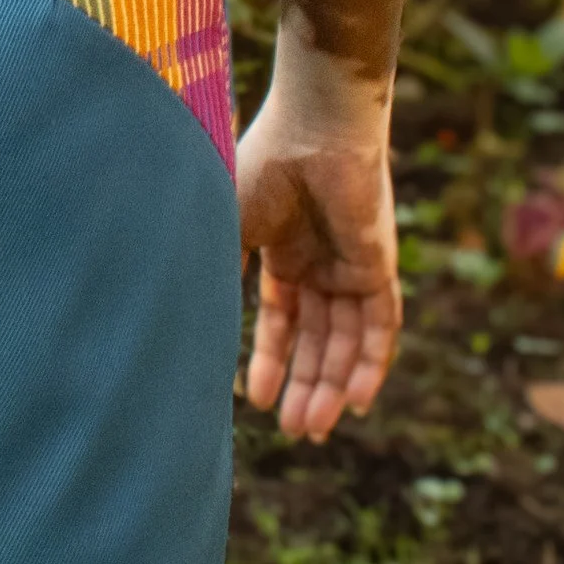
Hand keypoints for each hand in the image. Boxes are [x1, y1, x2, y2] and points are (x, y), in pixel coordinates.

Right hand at [235, 81, 401, 442]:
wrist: (312, 129)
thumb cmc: (259, 167)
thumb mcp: (224, 230)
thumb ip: (212, 276)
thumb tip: (180, 325)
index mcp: (281, 252)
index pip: (280, 321)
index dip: (268, 362)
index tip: (252, 402)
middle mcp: (320, 264)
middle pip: (316, 341)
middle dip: (305, 387)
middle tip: (295, 433)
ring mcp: (352, 266)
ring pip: (347, 341)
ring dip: (333, 386)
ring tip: (315, 428)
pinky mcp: (381, 266)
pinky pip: (382, 326)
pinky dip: (373, 363)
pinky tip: (359, 400)